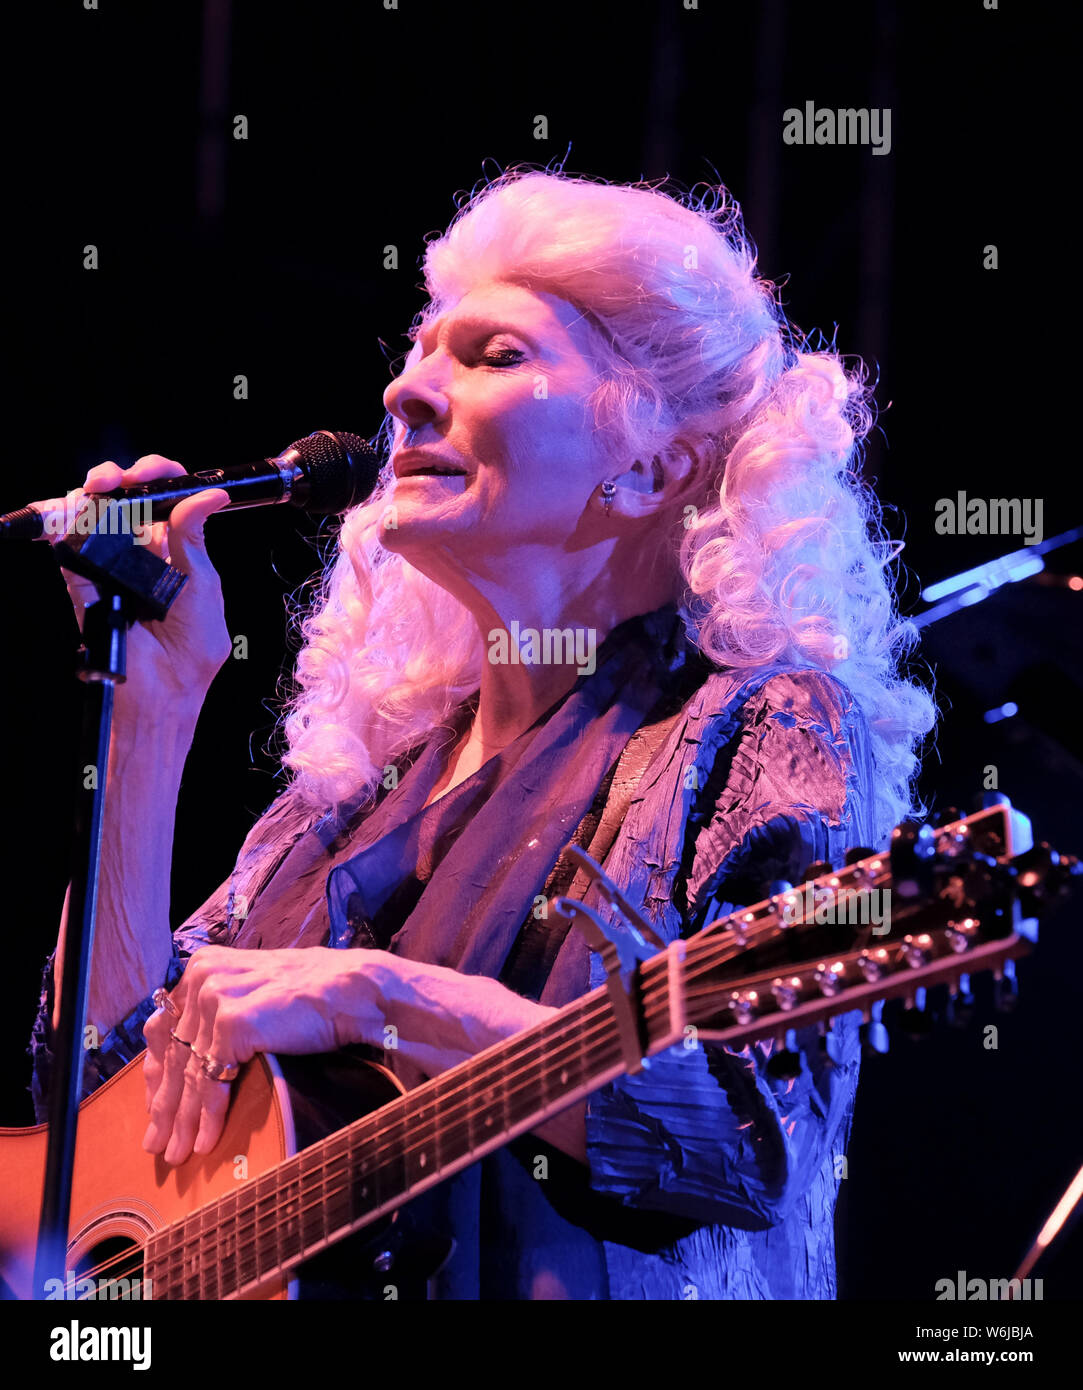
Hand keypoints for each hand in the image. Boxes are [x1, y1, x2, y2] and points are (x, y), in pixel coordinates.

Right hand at [53, 455, 232, 715]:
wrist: (162, 694)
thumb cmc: (192, 650)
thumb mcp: (202, 587)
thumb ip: (194, 539)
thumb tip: (209, 495)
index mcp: (176, 551)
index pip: (165, 499)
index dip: (159, 477)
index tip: (154, 473)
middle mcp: (140, 554)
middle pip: (124, 499)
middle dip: (118, 477)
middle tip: (117, 480)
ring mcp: (109, 566)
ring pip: (93, 515)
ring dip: (91, 495)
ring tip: (97, 492)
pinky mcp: (83, 585)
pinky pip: (68, 548)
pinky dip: (65, 525)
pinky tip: (73, 513)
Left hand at [142, 946, 392, 1164]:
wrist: (353, 990)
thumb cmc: (315, 995)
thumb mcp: (255, 994)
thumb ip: (223, 1011)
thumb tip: (196, 1053)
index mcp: (204, 966)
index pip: (165, 1029)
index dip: (157, 1073)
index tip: (156, 1107)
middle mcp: (203, 977)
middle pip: (173, 1053)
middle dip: (164, 1104)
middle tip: (156, 1142)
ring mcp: (216, 997)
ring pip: (189, 1072)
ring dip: (182, 1120)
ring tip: (176, 1152)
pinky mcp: (232, 1022)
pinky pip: (212, 1081)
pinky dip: (207, 1117)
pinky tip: (204, 1142)